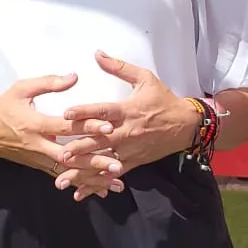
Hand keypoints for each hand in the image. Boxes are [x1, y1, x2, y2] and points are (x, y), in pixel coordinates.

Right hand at [0, 75, 124, 197]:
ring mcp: (40, 159)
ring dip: (93, 177)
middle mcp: (40, 145)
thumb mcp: (21, 89)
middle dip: (95, 161)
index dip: (88, 126)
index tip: (109, 127)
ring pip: (70, 171)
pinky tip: (100, 189)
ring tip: (116, 183)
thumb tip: (74, 77)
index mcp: (36, 124)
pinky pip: (63, 176)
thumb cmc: (2, 108)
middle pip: (71, 156)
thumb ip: (48, 83)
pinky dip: (82, 183)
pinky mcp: (40, 166)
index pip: (66, 127)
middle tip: (118, 164)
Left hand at [59, 52, 199, 183]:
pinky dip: (96, 184)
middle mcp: (127, 132)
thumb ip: (119, 67)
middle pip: (100, 141)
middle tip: (60, 153)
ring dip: (82, 171)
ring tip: (62, 178)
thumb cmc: (163, 100)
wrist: (186, 125)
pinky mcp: (132, 162)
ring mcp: (129, 150)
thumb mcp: (145, 78)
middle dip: (80, 148)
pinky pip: (112, 174)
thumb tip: (97, 54)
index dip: (85, 112)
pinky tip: (80, 193)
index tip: (66, 114)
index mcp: (128, 110)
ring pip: (103, 162)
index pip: (104, 111)